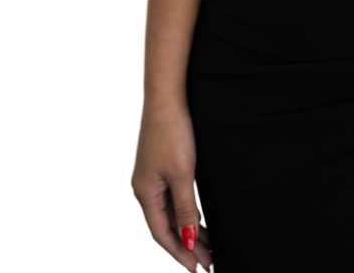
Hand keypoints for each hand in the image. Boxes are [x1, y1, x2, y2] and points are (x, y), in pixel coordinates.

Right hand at [132, 107, 211, 271]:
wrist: (167, 97)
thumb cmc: (172, 133)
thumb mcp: (182, 175)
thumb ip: (184, 209)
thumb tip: (186, 242)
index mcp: (145, 193)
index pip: (162, 234)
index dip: (179, 253)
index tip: (196, 268)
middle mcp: (145, 188)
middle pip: (166, 225)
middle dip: (187, 245)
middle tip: (209, 261)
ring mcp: (152, 176)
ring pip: (170, 212)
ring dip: (188, 229)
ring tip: (208, 246)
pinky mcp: (161, 164)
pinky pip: (172, 198)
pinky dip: (185, 211)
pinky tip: (197, 219)